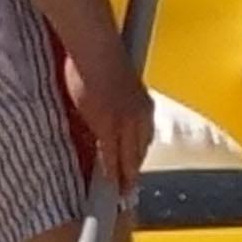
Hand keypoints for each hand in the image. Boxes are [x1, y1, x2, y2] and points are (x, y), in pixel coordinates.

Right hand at [55, 27, 149, 193]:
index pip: (144, 138)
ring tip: (122, 192)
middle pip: (140, 150)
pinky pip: (111, 152)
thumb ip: (116, 106)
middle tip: (129, 190)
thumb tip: (107, 121)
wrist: (97, 48)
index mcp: (143, 105)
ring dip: (126, 175)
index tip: (134, 172)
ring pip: (130, 155)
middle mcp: (141, 114)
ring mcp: (126, 119)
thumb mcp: (116, 87)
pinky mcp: (109, 122)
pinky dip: (111, 168)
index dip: (138, 158)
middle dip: (134, 170)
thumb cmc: (102, 61)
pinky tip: (109, 180)